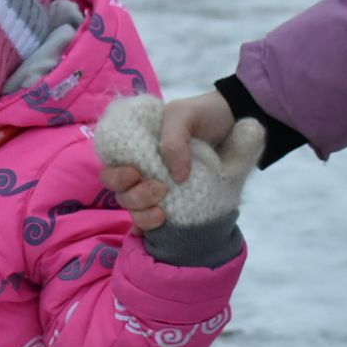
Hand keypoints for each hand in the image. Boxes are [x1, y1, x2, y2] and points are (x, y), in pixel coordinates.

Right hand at [98, 90, 235, 231]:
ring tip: (163, 212)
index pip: (111, 167)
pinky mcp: (175, 205)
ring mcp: (158, 190)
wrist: (235, 123)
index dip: (116, 176)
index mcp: (137, 149)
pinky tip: (157, 232)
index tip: (134, 174)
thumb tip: (176, 177)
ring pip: (134, 211)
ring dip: (143, 214)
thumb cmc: (204, 115)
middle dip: (134, 196)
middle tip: (159, 189)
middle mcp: (143, 171)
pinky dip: (149, 230)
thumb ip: (174, 139)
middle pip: (120, 193)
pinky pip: (153, 223)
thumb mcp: (185, 114)